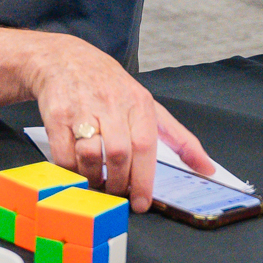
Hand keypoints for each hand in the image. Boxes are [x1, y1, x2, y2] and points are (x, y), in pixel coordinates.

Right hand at [33, 39, 215, 211]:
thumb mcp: (149, 106)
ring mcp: (81, 108)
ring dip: (93, 178)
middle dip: (118, 182)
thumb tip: (207, 168)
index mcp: (138, 103)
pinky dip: (70, 171)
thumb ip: (179, 139)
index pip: (145, 145)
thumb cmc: (111, 87)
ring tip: (97, 182)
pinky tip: (77, 171)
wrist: (66, 60)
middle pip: (118, 153)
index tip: (141, 203)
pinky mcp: (56, 115)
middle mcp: (111, 103)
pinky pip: (63, 154)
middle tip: (117, 194)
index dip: (143, 180)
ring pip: (89, 155)